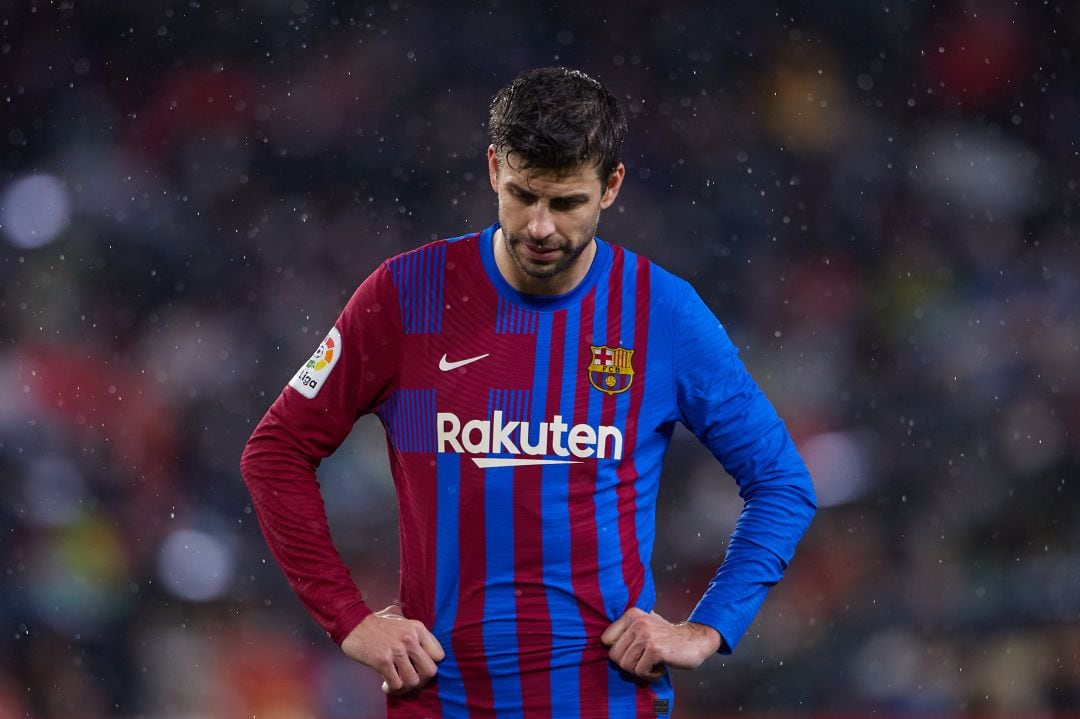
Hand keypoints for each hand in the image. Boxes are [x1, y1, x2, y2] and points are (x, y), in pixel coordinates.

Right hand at [340, 605, 445, 694]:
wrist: (352, 623)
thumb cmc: (377, 623)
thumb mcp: (401, 619)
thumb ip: (414, 631)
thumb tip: (426, 646)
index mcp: (418, 628)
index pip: (439, 655)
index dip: (430, 664)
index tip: (419, 667)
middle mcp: (410, 638)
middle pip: (430, 671)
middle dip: (420, 679)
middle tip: (409, 679)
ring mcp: (397, 650)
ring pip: (414, 681)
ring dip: (405, 686)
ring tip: (396, 683)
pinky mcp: (382, 660)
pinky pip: (396, 684)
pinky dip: (392, 688)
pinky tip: (385, 684)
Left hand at [600, 607, 721, 680]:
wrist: (696, 640)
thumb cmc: (669, 638)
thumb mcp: (646, 625)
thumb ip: (628, 631)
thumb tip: (606, 645)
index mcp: (631, 615)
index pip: (606, 639)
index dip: (618, 651)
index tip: (632, 653)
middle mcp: (637, 622)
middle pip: (614, 655)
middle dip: (629, 664)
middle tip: (644, 662)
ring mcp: (646, 635)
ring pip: (626, 665)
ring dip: (640, 671)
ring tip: (653, 665)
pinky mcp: (655, 649)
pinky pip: (640, 671)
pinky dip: (650, 675)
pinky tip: (660, 668)